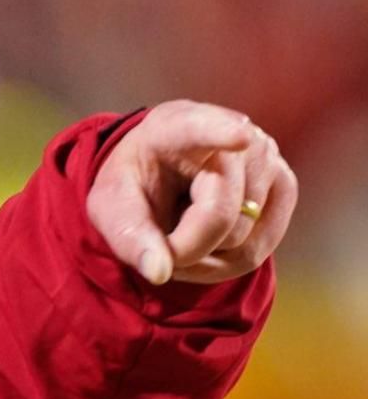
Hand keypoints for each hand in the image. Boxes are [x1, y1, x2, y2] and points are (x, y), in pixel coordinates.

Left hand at [87, 100, 297, 285]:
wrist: (162, 176)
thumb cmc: (137, 186)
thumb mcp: (112, 206)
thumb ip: (129, 236)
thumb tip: (159, 272)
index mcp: (176, 126)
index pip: (201, 129)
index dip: (221, 133)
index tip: (240, 137)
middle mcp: (232, 132)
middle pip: (218, 215)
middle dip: (184, 248)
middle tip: (157, 247)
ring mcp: (266, 158)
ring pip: (242, 240)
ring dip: (204, 260)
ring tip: (180, 239)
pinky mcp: (285, 185)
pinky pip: (260, 249)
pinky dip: (227, 264)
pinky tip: (207, 247)